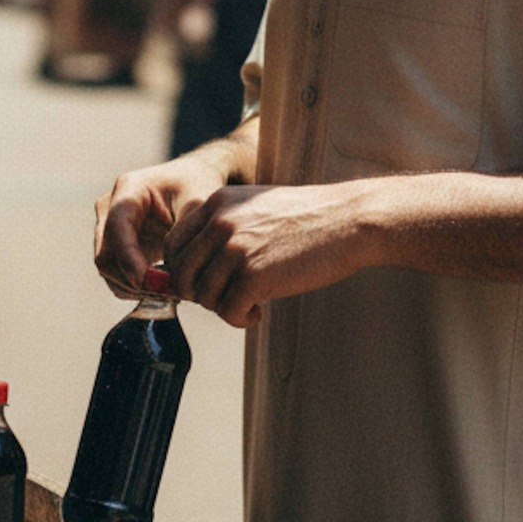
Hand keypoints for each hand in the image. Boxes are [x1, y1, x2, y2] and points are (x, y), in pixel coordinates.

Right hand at [94, 145, 238, 296]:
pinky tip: (163, 287)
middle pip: (106, 256)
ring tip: (170, 291)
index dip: (130, 260)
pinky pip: (116, 275)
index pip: (117, 229)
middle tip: (170, 293)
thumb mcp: (200, 202)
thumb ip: (186, 234)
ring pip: (108, 270)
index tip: (154, 283)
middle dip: (134, 280)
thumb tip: (172, 276)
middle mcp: (110, 207)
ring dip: (135, 288)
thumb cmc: (197, 187)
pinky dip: (136, 288)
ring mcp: (108, 227)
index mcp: (129, 188)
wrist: (192, 182)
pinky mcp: (114, 245)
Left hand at [162, 181, 374, 328]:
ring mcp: (236, 248)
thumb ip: (224, 228)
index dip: (183, 271)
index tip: (203, 284)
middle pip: (181, 274)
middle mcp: (220, 222)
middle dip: (198, 294)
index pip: (174, 244)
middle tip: (224, 298)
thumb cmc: (308, 218)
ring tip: (248, 305)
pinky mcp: (255, 275)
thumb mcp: (256, 207)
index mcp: (218, 203)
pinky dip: (240, 319)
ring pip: (203, 296)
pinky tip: (259, 312)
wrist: (348, 220)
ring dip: (223, 308)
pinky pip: (228, 311)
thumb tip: (198, 267)